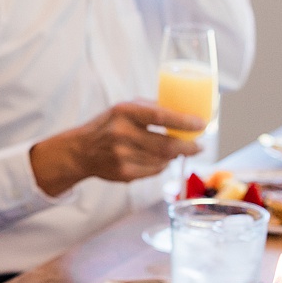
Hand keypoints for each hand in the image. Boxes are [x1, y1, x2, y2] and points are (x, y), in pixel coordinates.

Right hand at [31, 101, 201, 198]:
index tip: (201, 124)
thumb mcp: (123, 109)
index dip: (184, 121)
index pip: (161, 116)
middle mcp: (122, 134)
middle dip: (188, 147)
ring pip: (163, 160)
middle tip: (199, 146)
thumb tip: (184, 112)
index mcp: (124, 112)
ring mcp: (122, 156)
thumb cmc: (107, 126)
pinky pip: (154, 171)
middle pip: (167, 145)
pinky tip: (157, 159)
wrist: (80, 151)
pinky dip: (161, 165)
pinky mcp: (124, 173)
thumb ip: (149, 109)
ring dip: (174, 156)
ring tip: (176, 151)